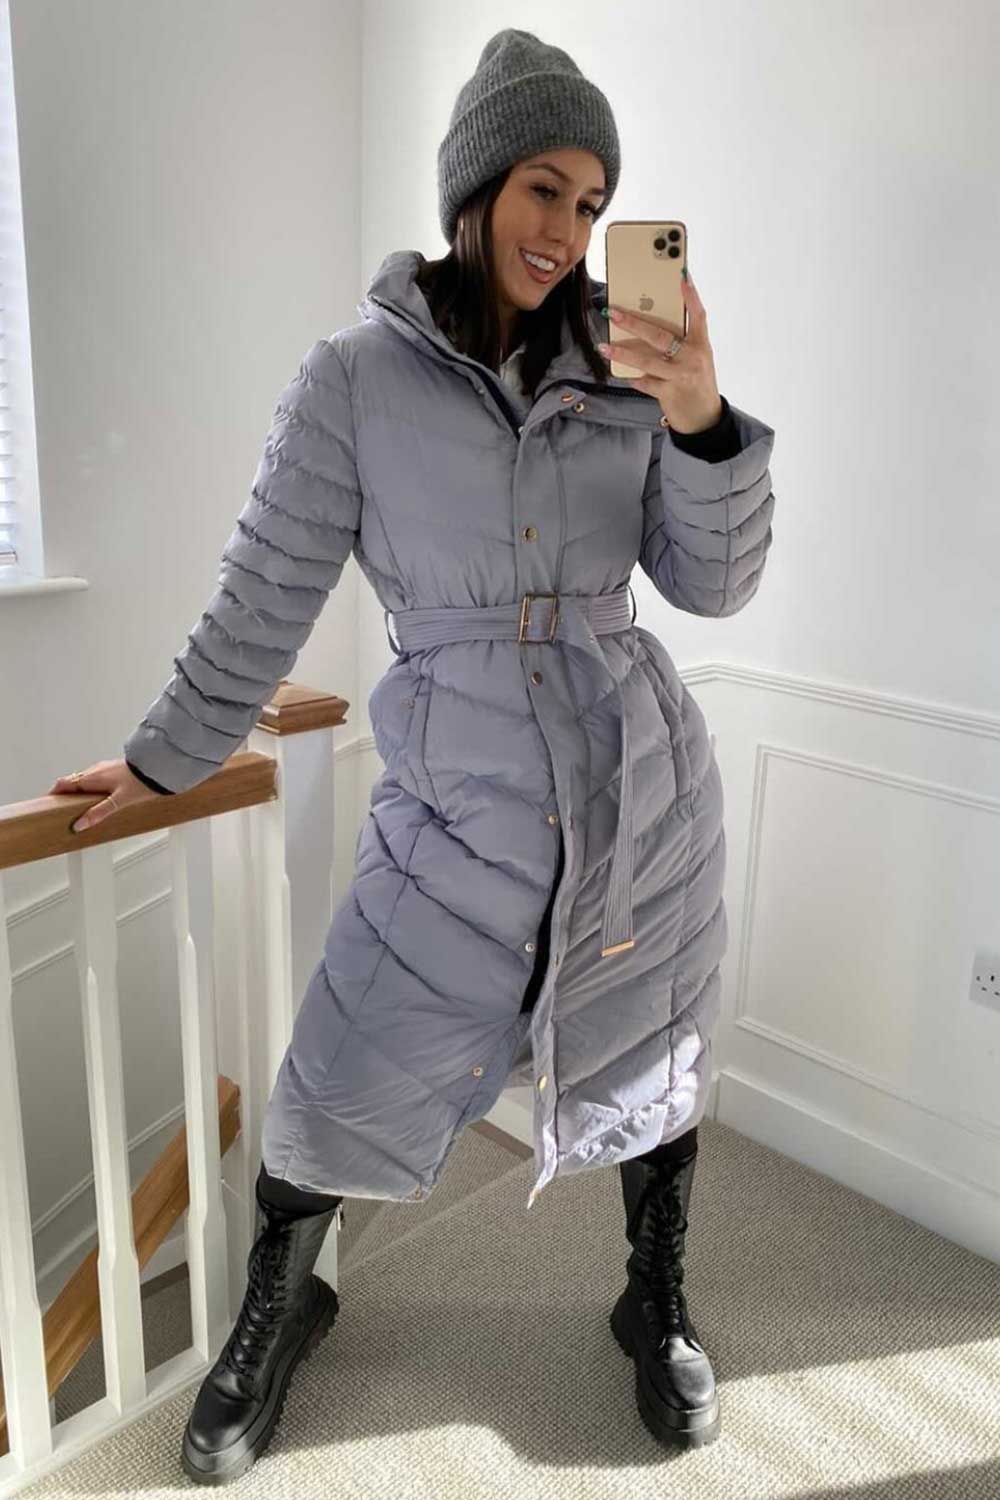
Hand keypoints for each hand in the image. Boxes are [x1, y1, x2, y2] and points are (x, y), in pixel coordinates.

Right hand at [48, 758, 162, 833]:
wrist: (158, 767)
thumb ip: (98, 813)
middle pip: (73, 782)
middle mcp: (96, 770)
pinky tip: (100, 797)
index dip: (54, 793)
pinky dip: (92, 788)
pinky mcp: (114, 769)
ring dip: (80, 791)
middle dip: (66, 794)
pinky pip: (96, 778)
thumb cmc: (140, 782)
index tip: (49, 803)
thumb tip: (79, 824)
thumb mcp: (118, 802)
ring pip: (85, 780)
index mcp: (92, 777)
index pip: (64, 783)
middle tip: (64, 809)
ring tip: (81, 807)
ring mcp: (105, 768)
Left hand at [596, 269, 722, 434]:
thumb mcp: (697, 359)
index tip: (681, 276)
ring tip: (604, 347)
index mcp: (701, 345)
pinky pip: (644, 382)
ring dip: (622, 353)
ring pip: (646, 360)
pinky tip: (620, 373)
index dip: (691, 296)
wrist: (704, 418)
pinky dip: (632, 377)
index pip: (699, 315)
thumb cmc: (697, 382)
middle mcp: (692, 358)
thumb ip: (681, 342)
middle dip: (633, 323)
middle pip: (660, 335)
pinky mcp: (669, 393)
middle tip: (613, 313)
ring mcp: (680, 376)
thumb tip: (649, 327)